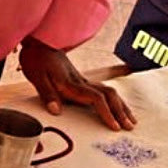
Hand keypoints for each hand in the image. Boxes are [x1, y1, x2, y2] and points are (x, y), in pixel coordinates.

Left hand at [19, 37, 135, 130]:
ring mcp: (83, 79)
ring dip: (121, 105)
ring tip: (131, 119)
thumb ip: (47, 94)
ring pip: (109, 91)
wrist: (40, 40)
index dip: (107, 113)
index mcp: (72, 82)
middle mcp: (81, 81)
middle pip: (109, 94)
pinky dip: (114, 99)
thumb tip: (56, 111)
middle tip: (130, 127)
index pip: (96, 98)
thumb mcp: (36, 76)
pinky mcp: (81, 79)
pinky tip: (117, 106)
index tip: (115, 127)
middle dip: (120, 111)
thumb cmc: (37, 58)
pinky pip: (102, 89)